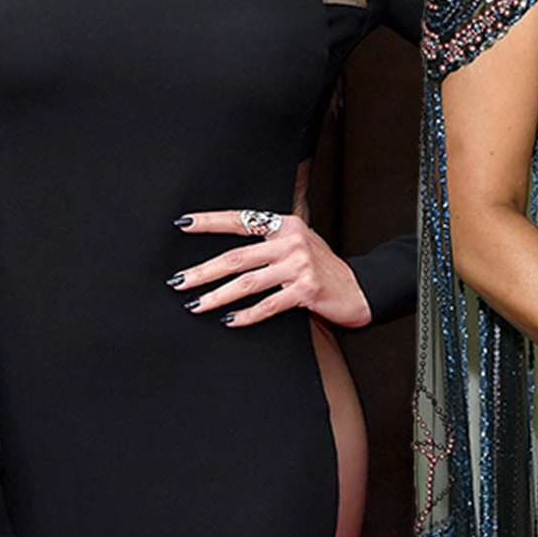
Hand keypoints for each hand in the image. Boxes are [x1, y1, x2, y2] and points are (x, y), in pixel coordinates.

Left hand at [170, 208, 372, 328]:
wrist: (358, 289)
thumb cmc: (324, 266)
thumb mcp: (302, 238)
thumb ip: (275, 231)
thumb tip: (249, 216)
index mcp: (286, 225)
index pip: (241, 220)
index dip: (211, 222)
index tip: (183, 224)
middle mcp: (291, 242)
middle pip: (236, 257)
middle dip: (203, 271)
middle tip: (178, 282)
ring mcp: (299, 266)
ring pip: (247, 283)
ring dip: (216, 296)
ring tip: (195, 305)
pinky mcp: (305, 291)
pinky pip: (267, 305)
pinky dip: (245, 315)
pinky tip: (228, 320)